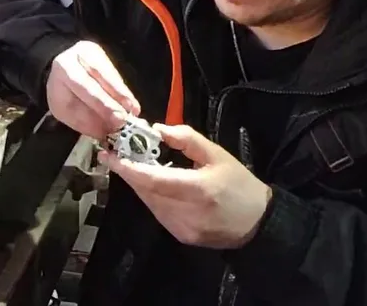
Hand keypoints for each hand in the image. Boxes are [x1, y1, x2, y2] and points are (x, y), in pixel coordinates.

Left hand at [47, 41, 139, 138]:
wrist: (59, 69)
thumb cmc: (62, 93)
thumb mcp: (65, 109)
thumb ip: (84, 120)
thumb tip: (108, 132)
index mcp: (63, 69)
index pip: (84, 85)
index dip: (103, 103)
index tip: (119, 119)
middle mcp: (78, 55)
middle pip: (101, 76)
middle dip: (117, 99)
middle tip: (129, 118)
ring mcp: (92, 51)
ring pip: (111, 74)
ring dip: (124, 95)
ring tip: (133, 112)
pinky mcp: (103, 54)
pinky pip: (116, 74)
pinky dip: (123, 91)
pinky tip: (130, 103)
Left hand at [100, 123, 272, 249]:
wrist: (258, 223)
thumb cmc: (239, 184)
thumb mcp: (217, 154)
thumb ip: (186, 139)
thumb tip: (157, 129)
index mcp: (197, 189)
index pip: (153, 179)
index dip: (128, 168)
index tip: (109, 155)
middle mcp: (185, 212)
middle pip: (146, 191)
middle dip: (129, 173)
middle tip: (115, 154)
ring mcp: (181, 228)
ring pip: (149, 203)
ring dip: (138, 184)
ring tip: (132, 165)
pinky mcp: (180, 237)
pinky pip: (158, 213)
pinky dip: (151, 197)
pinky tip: (152, 184)